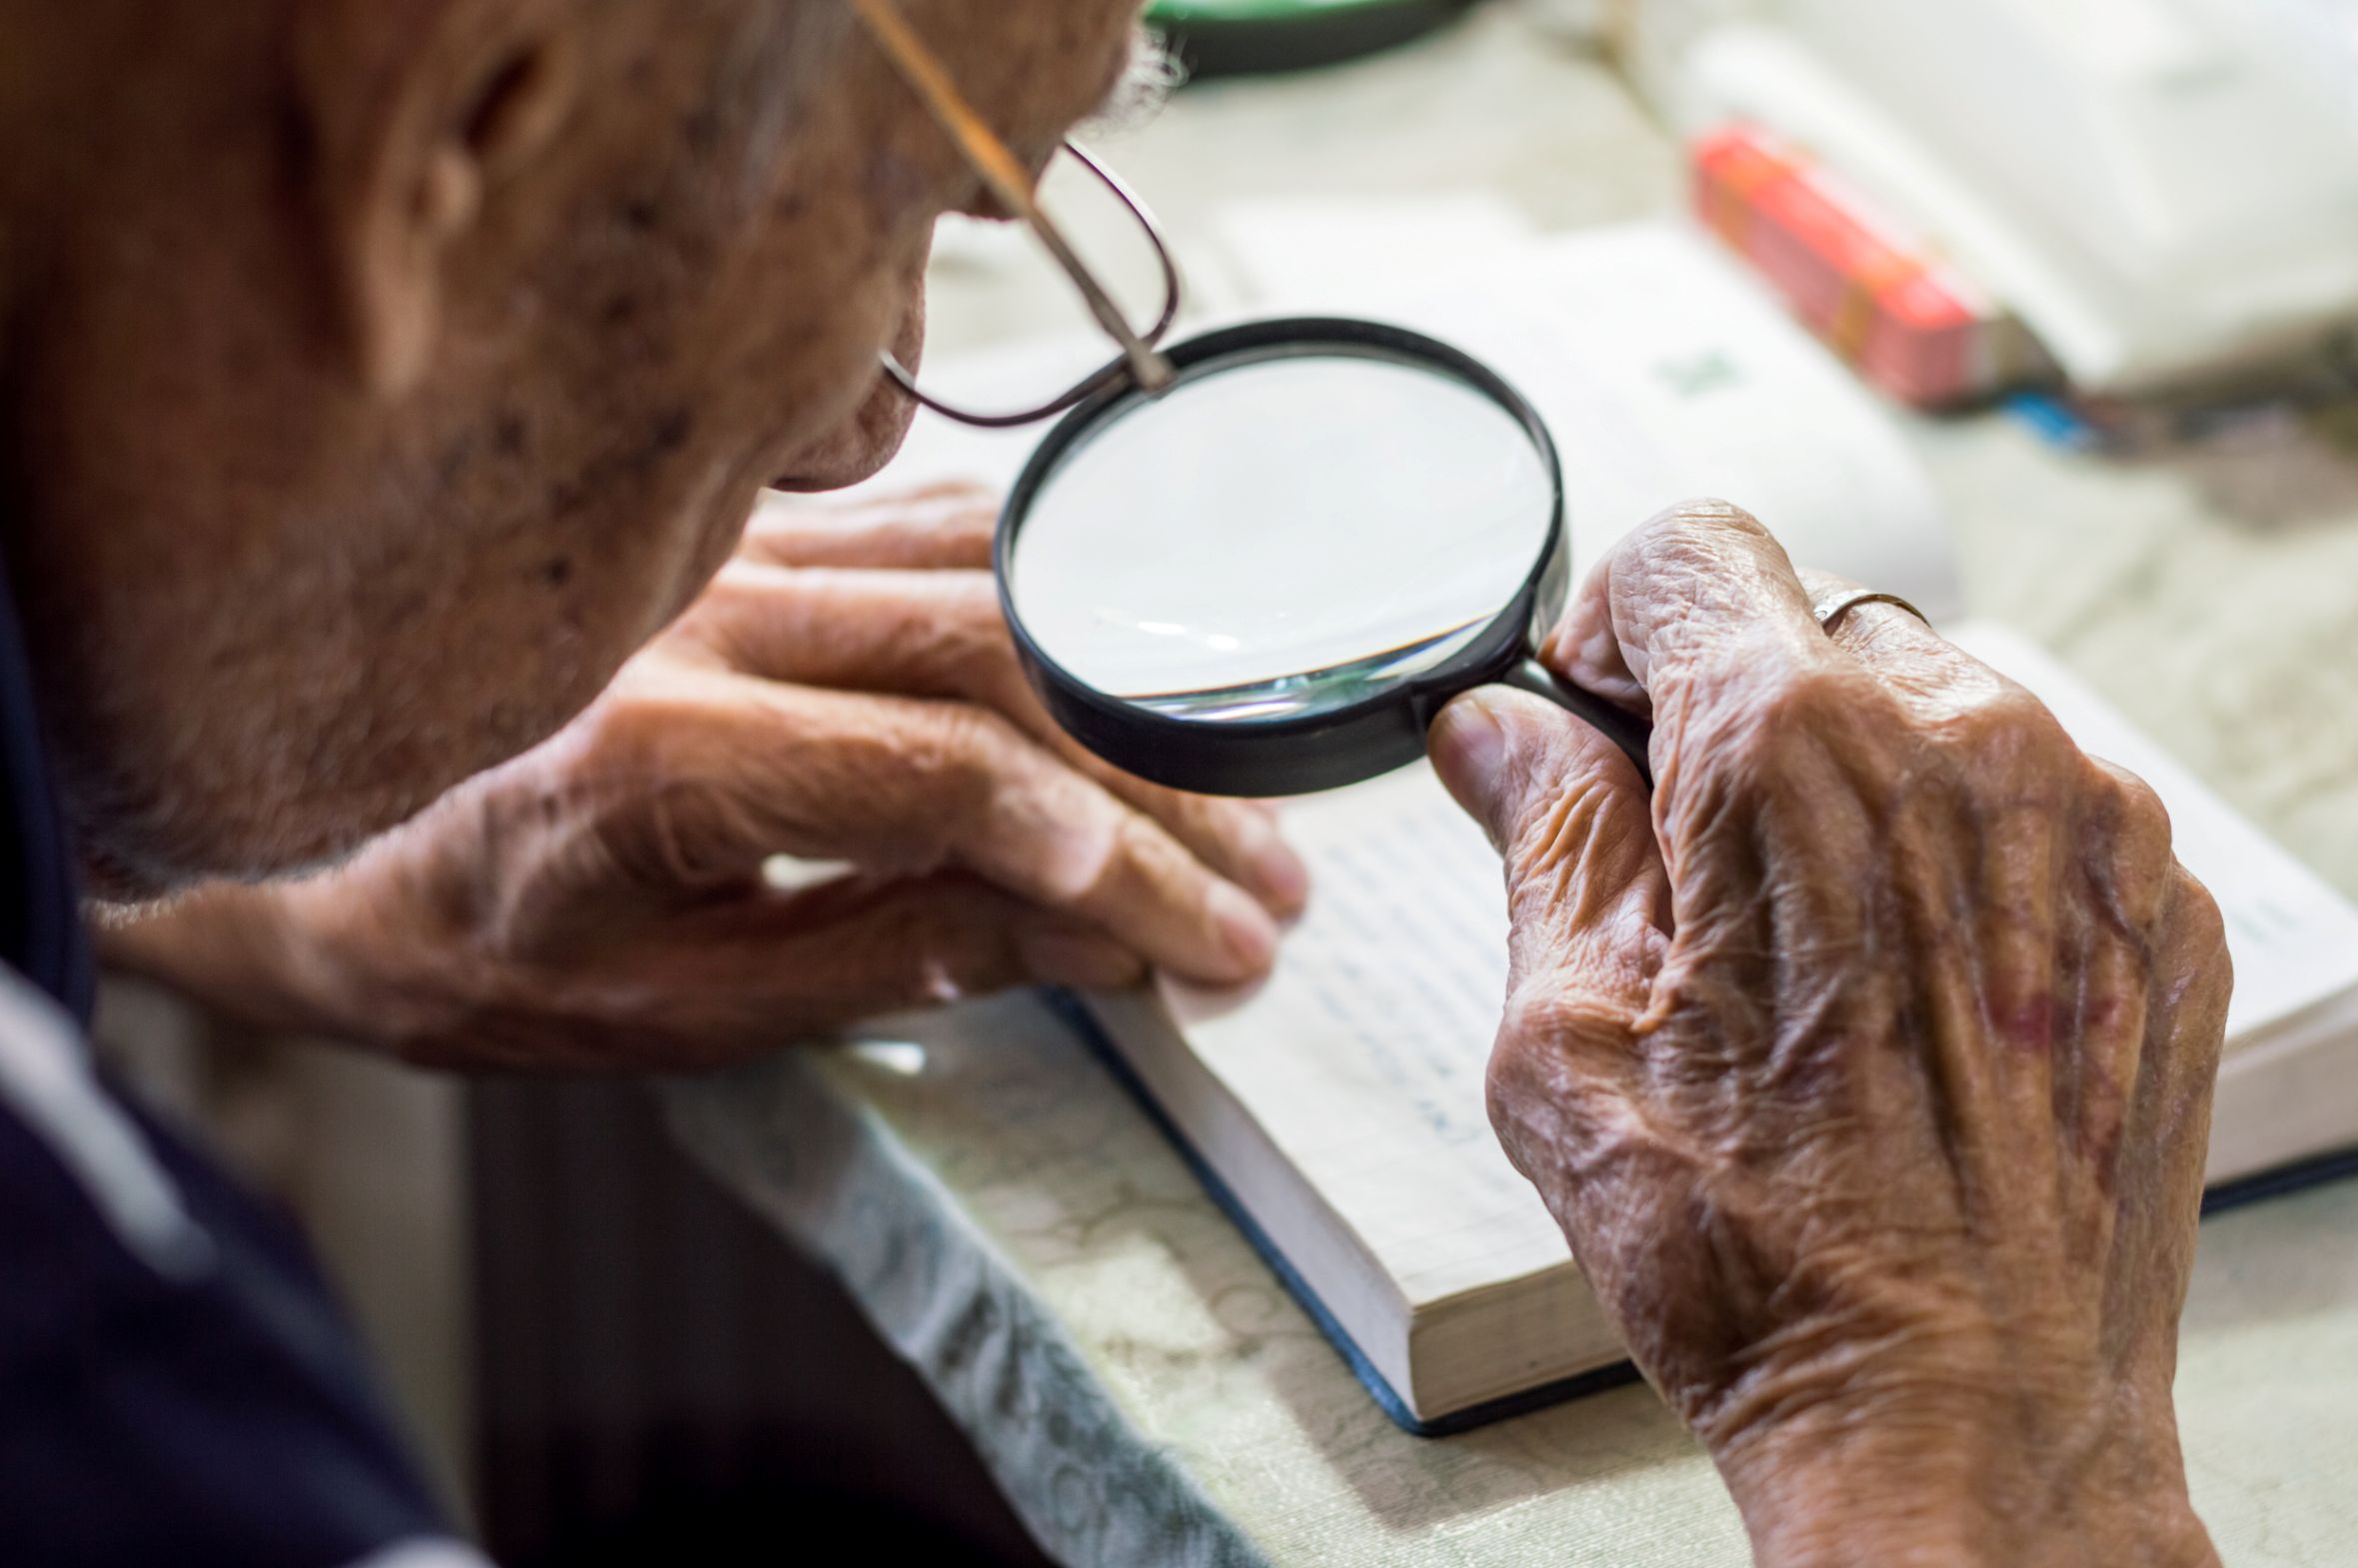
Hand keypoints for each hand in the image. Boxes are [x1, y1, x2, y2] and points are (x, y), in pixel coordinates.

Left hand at [104, 483, 1305, 1068]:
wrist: (326, 831)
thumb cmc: (473, 946)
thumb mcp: (673, 1014)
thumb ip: (884, 960)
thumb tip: (1087, 933)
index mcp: (659, 752)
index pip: (951, 781)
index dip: (1112, 864)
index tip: (1212, 946)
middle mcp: (702, 613)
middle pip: (1003, 664)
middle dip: (1164, 786)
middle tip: (1273, 883)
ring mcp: (727, 549)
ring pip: (995, 581)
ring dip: (1139, 691)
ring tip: (1240, 794)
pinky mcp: (746, 530)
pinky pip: (940, 533)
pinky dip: (1063, 598)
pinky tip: (1139, 666)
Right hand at [1429, 503, 2227, 1567]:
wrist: (1964, 1422)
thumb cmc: (1757, 1256)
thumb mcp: (1565, 1038)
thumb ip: (1538, 837)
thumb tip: (1494, 731)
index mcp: (1793, 754)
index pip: (1686, 549)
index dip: (1607, 622)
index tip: (1594, 714)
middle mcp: (1969, 746)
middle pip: (1810, 619)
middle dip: (1723, 704)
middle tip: (1677, 856)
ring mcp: (2089, 821)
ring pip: (1928, 702)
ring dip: (1845, 776)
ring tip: (1800, 945)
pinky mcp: (2158, 902)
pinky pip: (2031, 798)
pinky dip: (1952, 848)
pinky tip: (1904, 986)